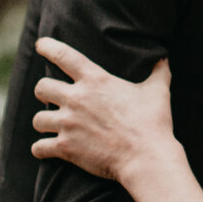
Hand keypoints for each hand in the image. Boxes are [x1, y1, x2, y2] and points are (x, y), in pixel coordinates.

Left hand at [30, 36, 175, 183]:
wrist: (146, 157)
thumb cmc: (153, 123)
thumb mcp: (158, 92)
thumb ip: (158, 72)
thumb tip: (164, 58)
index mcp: (95, 80)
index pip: (64, 56)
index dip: (48, 47)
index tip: (41, 44)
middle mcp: (76, 99)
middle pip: (42, 88)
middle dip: (43, 92)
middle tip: (49, 97)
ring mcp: (68, 124)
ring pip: (38, 119)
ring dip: (43, 122)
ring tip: (48, 125)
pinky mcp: (66, 147)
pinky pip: (39, 147)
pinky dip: (40, 149)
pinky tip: (43, 150)